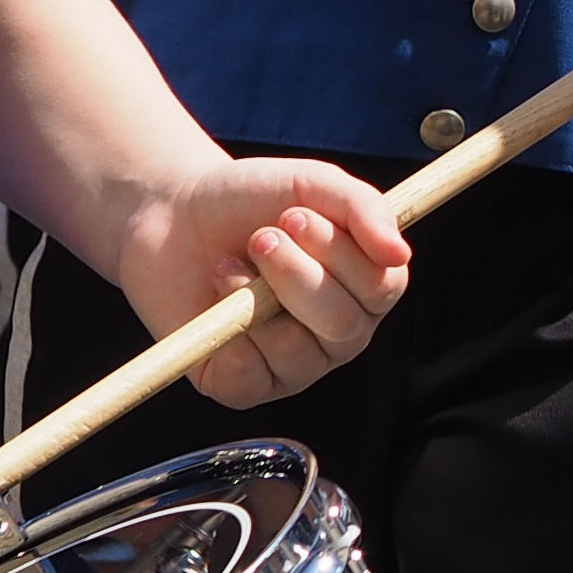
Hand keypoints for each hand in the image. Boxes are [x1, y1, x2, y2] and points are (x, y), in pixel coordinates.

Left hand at [110, 154, 412, 404]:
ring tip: (230, 262)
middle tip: (261, 235)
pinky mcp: (243, 386)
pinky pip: (250, 377)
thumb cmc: (250, 200)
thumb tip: (399, 253)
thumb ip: (364, 208)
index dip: (342, 254)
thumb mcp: (312, 185)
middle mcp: (337, 333)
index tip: (296, 214)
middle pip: (343, 325)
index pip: (383, 287)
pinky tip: (216, 301)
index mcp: (364, 287)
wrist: (172, 214)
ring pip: (296, 351)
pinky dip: (229, 332)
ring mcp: (292, 365)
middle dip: (297, 275)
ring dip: (256, 297)